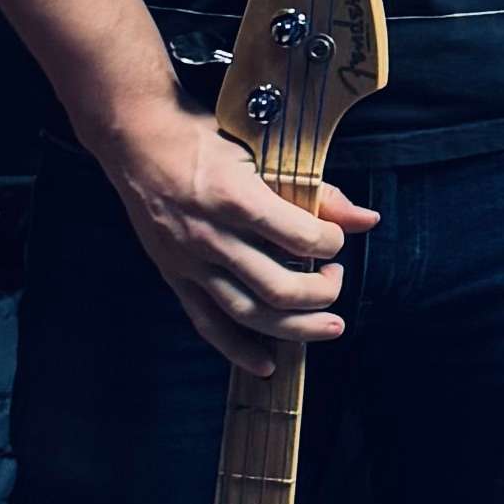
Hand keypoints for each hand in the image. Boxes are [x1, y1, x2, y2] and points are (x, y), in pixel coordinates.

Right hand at [99, 98, 376, 377]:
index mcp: (236, 198)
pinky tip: (266, 364)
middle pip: (278, 288)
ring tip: (327, 326)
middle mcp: (211, 236)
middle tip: (335, 281)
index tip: (336, 240)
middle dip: (320, 294)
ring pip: (247, 313)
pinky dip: (238, 348)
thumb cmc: (203, 139)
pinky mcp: (174, 276)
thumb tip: (366, 220)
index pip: (300, 238)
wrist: (136, 140)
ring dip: (294, 329)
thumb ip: (317, 189)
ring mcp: (189, 261)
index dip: (331, 244)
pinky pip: (208, 323)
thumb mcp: (262, 151)